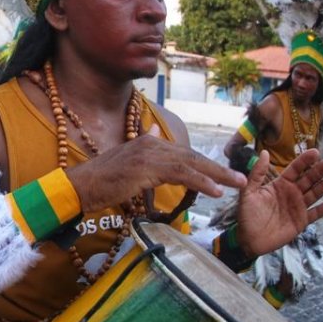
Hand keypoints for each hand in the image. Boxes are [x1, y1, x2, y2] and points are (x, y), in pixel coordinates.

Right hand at [66, 129, 246, 213]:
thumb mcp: (126, 160)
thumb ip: (143, 147)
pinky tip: (215, 190)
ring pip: (191, 164)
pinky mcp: (147, 168)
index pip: (184, 154)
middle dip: (219, 168)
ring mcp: (149, 154)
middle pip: (192, 156)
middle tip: (242, 178)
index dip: (206, 165)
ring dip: (217, 175)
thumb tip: (152, 131)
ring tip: (237, 184)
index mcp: (148, 142)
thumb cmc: (101, 180)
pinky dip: (201, 181)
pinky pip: (181, 174)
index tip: (224, 175)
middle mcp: (151, 143)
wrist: (80, 186)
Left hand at [235, 150, 322, 257]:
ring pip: (315, 193)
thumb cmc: (246, 215)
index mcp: (279, 184)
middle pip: (308, 179)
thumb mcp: (249, 192)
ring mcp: (298, 207)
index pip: (295, 169)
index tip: (315, 152)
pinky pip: (317, 213)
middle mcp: (291, 193)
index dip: (304, 161)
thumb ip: (257, 173)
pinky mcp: (302, 221)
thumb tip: (264, 152)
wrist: (248, 239)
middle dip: (319, 170)